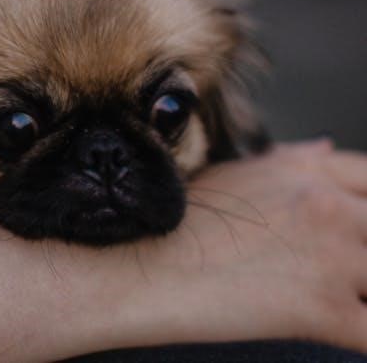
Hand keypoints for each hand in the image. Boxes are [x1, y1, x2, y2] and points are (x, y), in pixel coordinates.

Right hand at [105, 139, 366, 352]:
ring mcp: (331, 255)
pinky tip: (349, 336)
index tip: (357, 233)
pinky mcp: (323, 309)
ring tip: (346, 302)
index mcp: (306, 173)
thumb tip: (328, 149)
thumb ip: (291, 161)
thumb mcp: (236, 173)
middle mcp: (327, 205)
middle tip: (348, 273)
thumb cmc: (180, 220)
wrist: (141, 264)